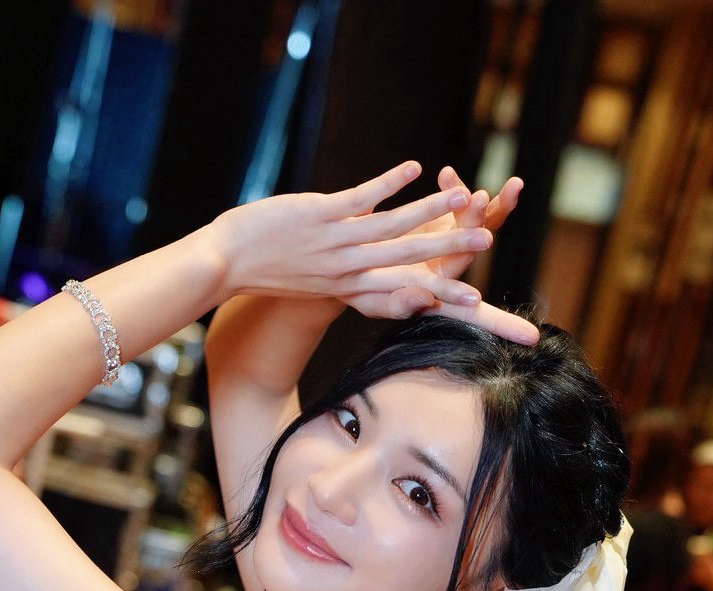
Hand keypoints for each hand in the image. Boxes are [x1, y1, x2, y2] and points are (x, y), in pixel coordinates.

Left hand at [211, 161, 536, 344]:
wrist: (225, 264)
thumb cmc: (266, 273)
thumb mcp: (311, 284)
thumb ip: (343, 278)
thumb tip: (367, 272)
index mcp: (349, 289)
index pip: (403, 294)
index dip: (439, 295)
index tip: (473, 300)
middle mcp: (349, 270)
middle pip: (409, 261)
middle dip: (451, 251)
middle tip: (487, 243)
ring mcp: (335, 243)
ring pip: (393, 228)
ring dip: (430, 210)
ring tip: (462, 196)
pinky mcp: (320, 215)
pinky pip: (362, 197)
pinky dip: (389, 182)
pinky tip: (413, 168)